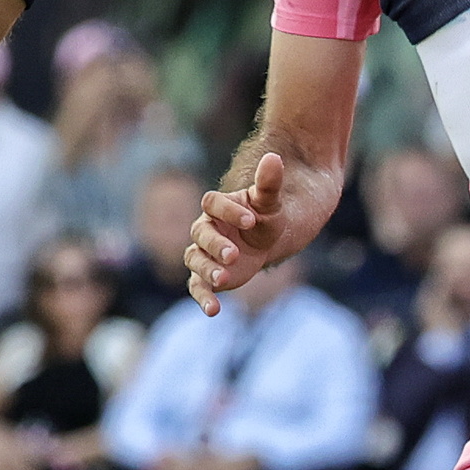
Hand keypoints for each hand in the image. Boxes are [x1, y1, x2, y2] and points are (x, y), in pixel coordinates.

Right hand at [184, 149, 330, 309]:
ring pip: (194, 259)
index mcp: (218, 206)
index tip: (250, 220)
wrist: (269, 240)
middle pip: (200, 233)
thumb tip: (274, 157)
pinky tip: (215, 311)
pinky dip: (203, 298)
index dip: (228, 210)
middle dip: (216, 244)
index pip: (212, 203)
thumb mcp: (270, 202)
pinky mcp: (207, 275)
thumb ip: (269, 183)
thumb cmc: (267, 216)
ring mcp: (204, 252)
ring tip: (225, 279)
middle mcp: (206, 228)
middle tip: (235, 254)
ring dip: (207, 269)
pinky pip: (197, 286)